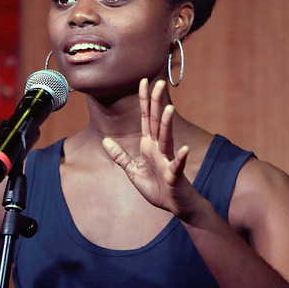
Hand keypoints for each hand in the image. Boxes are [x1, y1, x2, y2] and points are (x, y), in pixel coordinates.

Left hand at [101, 79, 198, 219]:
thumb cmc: (158, 188)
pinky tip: (183, 149)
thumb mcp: (133, 172)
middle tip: (159, 83)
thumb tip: (105, 141)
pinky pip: (177, 165)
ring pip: (167, 139)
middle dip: (157, 103)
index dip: (144, 101)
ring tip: (168, 109)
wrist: (176, 207)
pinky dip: (180, 158)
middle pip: (157, 122)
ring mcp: (168, 160)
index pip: (145, 118)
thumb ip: (120, 156)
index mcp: (149, 146)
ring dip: (167, 125)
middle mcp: (160, 149)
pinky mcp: (175, 176)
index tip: (143, 82)